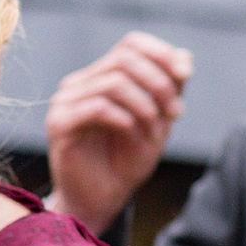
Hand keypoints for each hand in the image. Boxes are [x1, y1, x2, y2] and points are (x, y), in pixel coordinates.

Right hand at [44, 32, 192, 233]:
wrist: (100, 201)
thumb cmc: (125, 162)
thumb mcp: (158, 122)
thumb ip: (169, 89)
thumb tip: (185, 56)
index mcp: (101, 77)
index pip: (130, 44)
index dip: (161, 54)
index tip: (186, 77)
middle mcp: (79, 83)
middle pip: (124, 59)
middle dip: (159, 83)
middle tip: (177, 112)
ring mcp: (65, 101)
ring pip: (113, 82)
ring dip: (146, 106)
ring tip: (157, 132)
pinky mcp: (59, 123)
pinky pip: (97, 107)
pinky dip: (125, 119)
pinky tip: (134, 135)